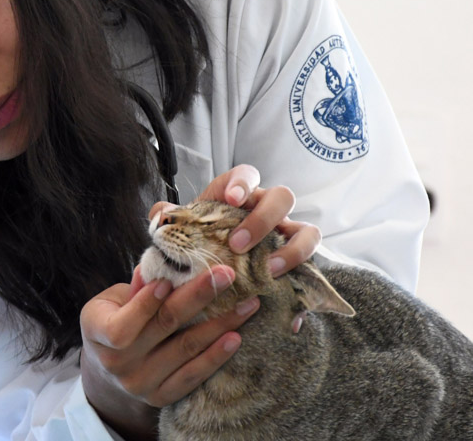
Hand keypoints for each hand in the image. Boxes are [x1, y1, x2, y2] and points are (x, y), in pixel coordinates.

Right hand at [80, 264, 260, 439]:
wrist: (109, 364)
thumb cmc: (115, 317)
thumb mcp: (114, 298)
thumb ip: (137, 286)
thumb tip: (163, 263)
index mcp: (97, 332)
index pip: (122, 325)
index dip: (146, 304)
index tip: (171, 281)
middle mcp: (116, 363)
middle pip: (163, 327)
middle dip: (198, 297)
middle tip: (226, 275)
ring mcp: (139, 384)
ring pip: (185, 350)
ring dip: (219, 324)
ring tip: (246, 304)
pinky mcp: (160, 397)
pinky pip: (193, 376)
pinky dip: (215, 356)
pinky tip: (235, 337)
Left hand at [150, 164, 320, 277]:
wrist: (211, 277)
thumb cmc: (199, 245)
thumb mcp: (182, 233)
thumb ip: (170, 220)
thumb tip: (161, 214)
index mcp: (239, 196)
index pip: (247, 175)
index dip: (243, 182)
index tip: (232, 198)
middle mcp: (267, 212)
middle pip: (282, 197)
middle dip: (262, 219)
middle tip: (238, 245)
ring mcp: (286, 236)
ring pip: (307, 231)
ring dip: (292, 249)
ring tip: (269, 270)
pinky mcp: (296, 262)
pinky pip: (312, 268)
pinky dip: (302, 282)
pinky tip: (284, 297)